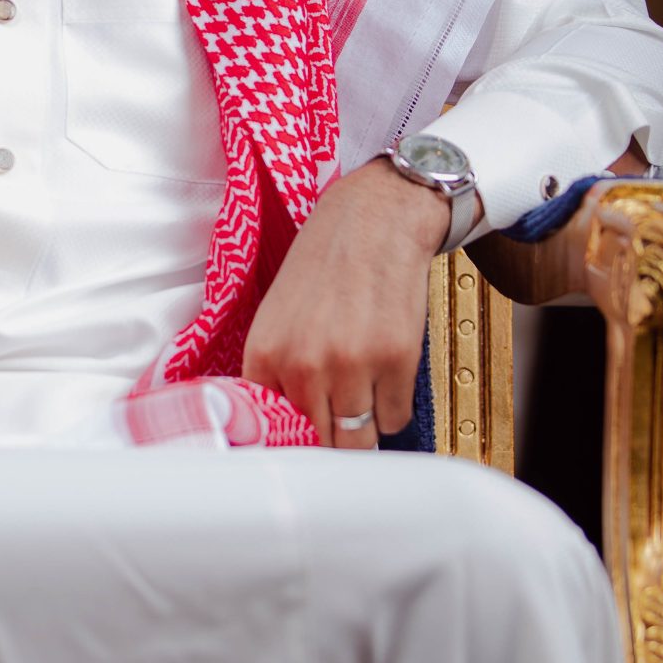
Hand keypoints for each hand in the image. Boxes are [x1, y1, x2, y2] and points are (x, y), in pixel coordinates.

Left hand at [241, 158, 467, 450]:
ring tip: (362, 391)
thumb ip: (276, 371)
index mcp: (266, 354)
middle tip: (339, 414)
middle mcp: (305, 365)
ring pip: (359, 439)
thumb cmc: (325, 263)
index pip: (272, 431)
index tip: (305, 438)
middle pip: (319, 442)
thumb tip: (284, 428)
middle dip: (330, 435)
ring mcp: (352, 365)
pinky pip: (394, 418)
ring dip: (363, 424)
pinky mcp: (396, 360)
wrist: (375, 220)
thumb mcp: (277, 315)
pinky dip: (392, 406)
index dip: (293, 437)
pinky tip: (385, 375)